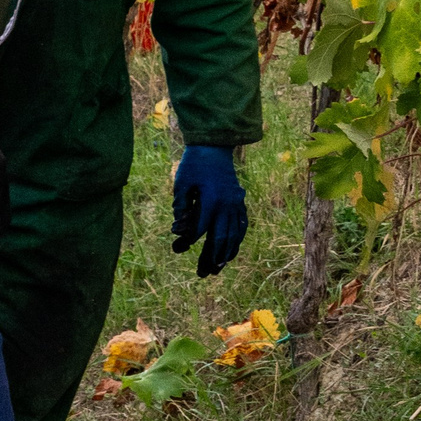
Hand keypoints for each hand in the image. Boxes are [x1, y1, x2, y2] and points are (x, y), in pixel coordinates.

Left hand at [169, 144, 247, 277]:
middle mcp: (227, 204)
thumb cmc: (194, 163)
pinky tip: (232, 250)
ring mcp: (236, 202)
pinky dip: (238, 238)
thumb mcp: (181, 182)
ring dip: (227, 252)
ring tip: (219, 267)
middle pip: (221, 237)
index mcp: (212, 200)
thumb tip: (178, 229)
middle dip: (212, 257)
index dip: (190, 240)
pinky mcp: (239, 200)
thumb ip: (180, 206)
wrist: (214, 146)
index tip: (179, 249)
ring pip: (234, 233)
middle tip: (205, 274)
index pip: (201, 228)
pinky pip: (242, 223)